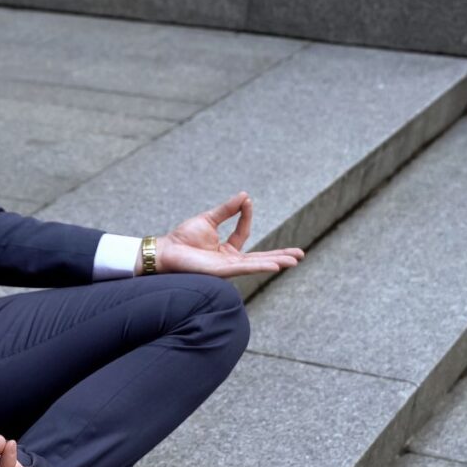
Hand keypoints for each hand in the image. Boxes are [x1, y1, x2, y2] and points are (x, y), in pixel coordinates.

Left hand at [144, 191, 304, 277]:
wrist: (167, 251)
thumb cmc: (182, 238)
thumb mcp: (209, 219)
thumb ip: (227, 210)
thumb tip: (245, 195)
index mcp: (226, 249)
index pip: (244, 232)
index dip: (247, 215)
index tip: (247, 201)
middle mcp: (229, 260)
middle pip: (261, 257)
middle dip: (280, 255)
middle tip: (300, 254)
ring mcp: (227, 267)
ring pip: (257, 264)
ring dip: (277, 261)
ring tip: (295, 260)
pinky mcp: (222, 271)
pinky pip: (245, 268)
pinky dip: (260, 266)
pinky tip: (275, 265)